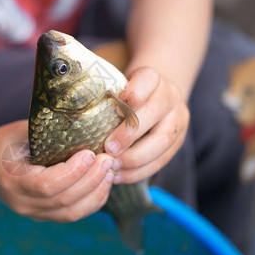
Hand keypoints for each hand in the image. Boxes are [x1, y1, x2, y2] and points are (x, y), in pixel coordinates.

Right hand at [0, 121, 115, 221]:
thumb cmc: (1, 143)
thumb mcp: (16, 131)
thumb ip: (42, 128)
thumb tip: (79, 117)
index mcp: (12, 180)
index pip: (47, 185)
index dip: (73, 172)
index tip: (91, 153)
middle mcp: (22, 202)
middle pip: (64, 200)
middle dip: (92, 180)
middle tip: (109, 160)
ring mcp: (32, 212)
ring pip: (71, 213)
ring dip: (96, 193)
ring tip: (110, 172)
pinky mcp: (41, 214)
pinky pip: (70, 215)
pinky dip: (91, 203)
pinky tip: (102, 185)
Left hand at [104, 67, 189, 183]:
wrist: (157, 97)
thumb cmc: (127, 94)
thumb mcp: (119, 86)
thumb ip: (106, 96)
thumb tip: (76, 116)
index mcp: (154, 78)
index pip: (147, 79)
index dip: (132, 94)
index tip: (115, 109)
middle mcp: (170, 96)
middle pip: (154, 113)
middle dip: (129, 134)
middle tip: (107, 149)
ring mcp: (178, 119)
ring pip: (163, 141)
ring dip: (135, 158)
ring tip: (112, 166)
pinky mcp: (179, 141)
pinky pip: (162, 160)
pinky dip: (139, 171)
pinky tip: (119, 176)